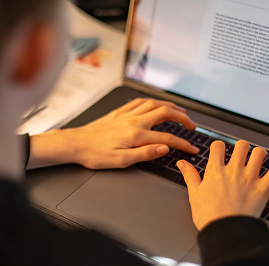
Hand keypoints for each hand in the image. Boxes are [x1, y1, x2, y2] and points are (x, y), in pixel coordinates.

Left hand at [27, 98, 198, 169]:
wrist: (75, 144)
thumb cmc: (94, 154)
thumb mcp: (121, 161)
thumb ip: (145, 153)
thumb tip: (165, 148)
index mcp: (136, 135)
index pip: (167, 138)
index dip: (183, 143)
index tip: (193, 148)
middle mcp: (133, 121)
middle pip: (165, 113)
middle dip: (182, 118)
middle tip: (192, 125)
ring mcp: (126, 115)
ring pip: (154, 104)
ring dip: (170, 106)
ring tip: (180, 111)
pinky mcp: (118, 112)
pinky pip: (139, 102)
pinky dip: (152, 101)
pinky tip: (155, 104)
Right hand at [177, 140, 268, 230]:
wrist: (227, 232)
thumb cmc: (210, 217)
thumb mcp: (194, 195)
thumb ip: (190, 176)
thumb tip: (182, 164)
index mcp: (215, 171)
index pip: (218, 146)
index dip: (218, 146)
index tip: (219, 151)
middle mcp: (234, 171)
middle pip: (241, 145)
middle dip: (241, 147)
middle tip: (241, 153)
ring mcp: (250, 178)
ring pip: (259, 153)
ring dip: (259, 153)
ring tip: (257, 157)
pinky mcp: (263, 188)